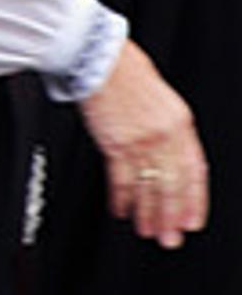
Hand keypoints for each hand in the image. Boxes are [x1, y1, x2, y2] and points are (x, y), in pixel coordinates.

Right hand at [83, 38, 207, 248]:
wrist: (99, 56)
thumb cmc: (126, 70)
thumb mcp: (162, 97)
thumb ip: (169, 127)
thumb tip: (170, 155)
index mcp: (181, 122)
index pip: (194, 171)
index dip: (194, 200)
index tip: (193, 221)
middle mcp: (164, 135)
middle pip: (172, 185)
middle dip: (172, 216)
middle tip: (171, 238)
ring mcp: (140, 141)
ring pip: (148, 187)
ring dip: (148, 213)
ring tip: (148, 232)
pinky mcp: (114, 143)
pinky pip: (120, 179)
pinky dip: (122, 198)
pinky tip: (121, 211)